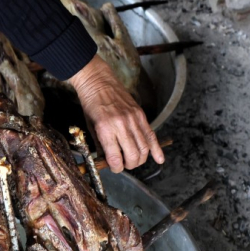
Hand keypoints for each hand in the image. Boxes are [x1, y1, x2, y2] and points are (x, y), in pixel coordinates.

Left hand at [68, 55, 164, 172]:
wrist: (98, 82)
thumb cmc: (91, 104)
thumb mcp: (90, 127)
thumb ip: (101, 145)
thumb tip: (109, 161)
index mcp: (105, 129)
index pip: (115, 158)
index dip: (116, 168)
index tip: (114, 168)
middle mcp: (121, 125)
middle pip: (133, 156)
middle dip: (129, 165)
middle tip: (124, 164)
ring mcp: (133, 119)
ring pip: (144, 148)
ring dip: (140, 159)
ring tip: (134, 160)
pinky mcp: (140, 115)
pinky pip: (151, 135)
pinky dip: (156, 149)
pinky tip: (159, 158)